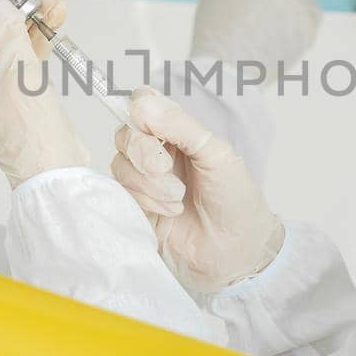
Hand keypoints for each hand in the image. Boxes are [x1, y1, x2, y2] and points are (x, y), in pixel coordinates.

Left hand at [0, 0, 89, 187]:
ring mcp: (3, 74)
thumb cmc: (31, 136)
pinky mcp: (27, 80)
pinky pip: (30, 41)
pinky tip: (58, 11)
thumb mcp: (17, 76)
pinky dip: (44, 25)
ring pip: (11, 25)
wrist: (56, 171)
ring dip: (32, 6)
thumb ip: (7, 33)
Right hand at [111, 87, 283, 292]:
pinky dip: (145, 200)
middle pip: (125, 134)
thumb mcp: (217, 154)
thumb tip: (143, 104)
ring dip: (149, 183)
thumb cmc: (236, 200)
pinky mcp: (136, 207)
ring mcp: (144, 180)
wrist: (236, 252)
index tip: (153, 127)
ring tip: (178, 199)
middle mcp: (157, 152)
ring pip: (120, 164)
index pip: (143, 104)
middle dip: (145, 153)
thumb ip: (181, 126)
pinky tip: (170, 212)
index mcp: (178, 133)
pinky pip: (120, 193)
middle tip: (168, 170)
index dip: (140, 110)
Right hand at [192, 0, 321, 67]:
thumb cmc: (214, 36)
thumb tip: (276, 3)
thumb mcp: (220, 0)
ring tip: (258, 42)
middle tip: (245, 31)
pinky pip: (306, 26)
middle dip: (270, 10)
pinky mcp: (312, 18)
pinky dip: (295, 38)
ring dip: (282, 26)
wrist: (227, 68)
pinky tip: (277, 47)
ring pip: (295, 10)